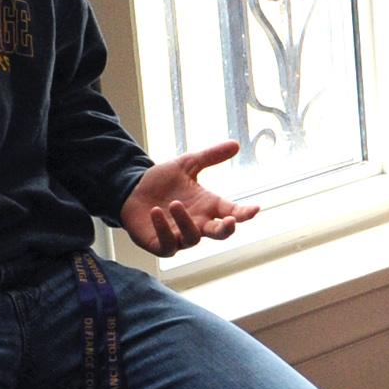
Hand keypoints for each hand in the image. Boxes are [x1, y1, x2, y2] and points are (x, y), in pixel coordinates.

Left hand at [119, 141, 261, 257]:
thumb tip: (236, 144)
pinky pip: (167, 244)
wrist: (133, 190)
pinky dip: (164, 229)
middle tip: (231, 221)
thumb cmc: (163, 181)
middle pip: (220, 234)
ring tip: (174, 203)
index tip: (255, 209)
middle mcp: (198, 224)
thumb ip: (210, 156)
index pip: (232, 212)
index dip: (245, 213)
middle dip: (227, 229)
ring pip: (192, 238)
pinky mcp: (160, 244)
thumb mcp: (188, 164)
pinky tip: (156, 212)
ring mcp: (180, 237)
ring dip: (186, 222)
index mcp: (208, 207)